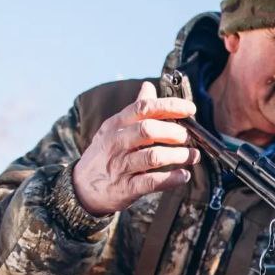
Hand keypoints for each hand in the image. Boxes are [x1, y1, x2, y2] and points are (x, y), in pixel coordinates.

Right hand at [72, 81, 200, 215]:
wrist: (81, 188)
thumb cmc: (105, 153)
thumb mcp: (113, 129)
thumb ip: (134, 110)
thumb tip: (149, 86)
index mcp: (116, 124)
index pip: (144, 108)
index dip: (170, 106)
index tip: (190, 109)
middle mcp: (117, 142)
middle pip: (148, 130)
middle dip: (174, 132)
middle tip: (187, 137)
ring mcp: (121, 166)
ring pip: (154, 157)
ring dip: (179, 155)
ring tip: (193, 156)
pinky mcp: (126, 188)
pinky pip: (152, 182)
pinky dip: (172, 179)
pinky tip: (184, 175)